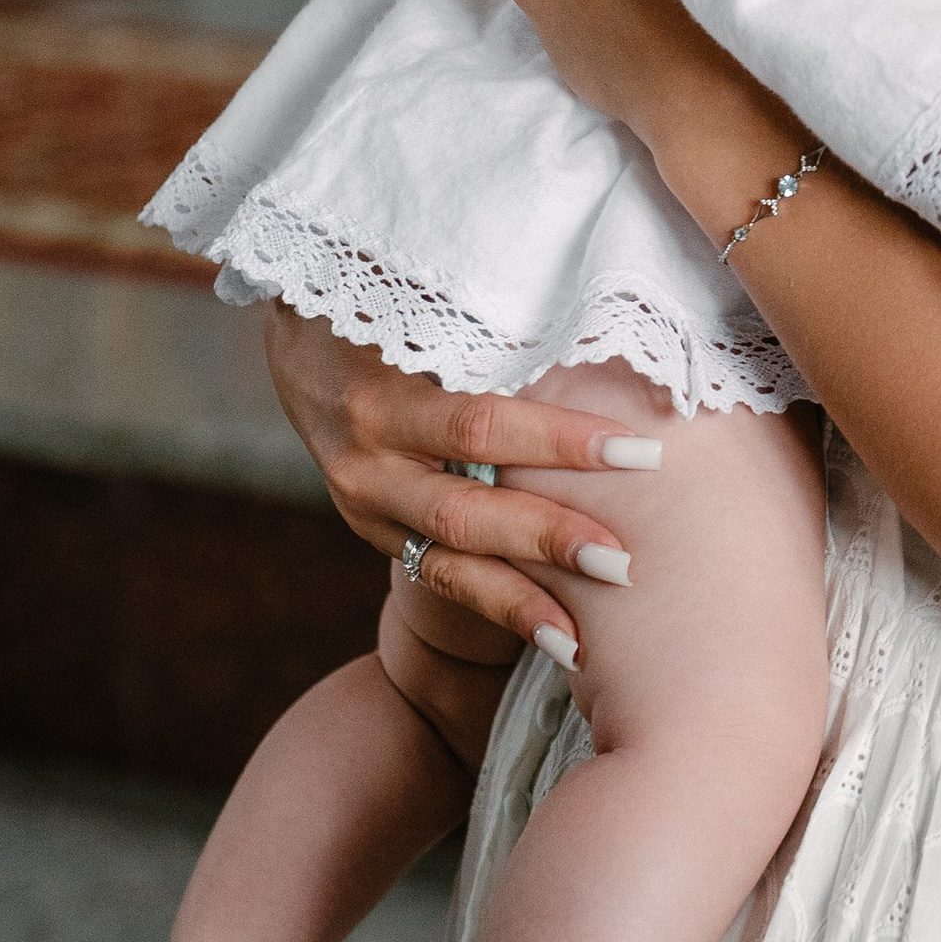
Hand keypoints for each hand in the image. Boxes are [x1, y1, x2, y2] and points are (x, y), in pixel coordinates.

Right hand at [263, 300, 655, 655]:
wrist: (302, 338)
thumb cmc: (386, 301)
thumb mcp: (424, 302)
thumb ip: (493, 328)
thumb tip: (599, 329)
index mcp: (380, 397)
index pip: (480, 427)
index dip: (559, 442)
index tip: (638, 452)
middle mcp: (367, 463)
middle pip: (465, 513)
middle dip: (547, 540)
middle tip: (623, 564)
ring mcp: (365, 508)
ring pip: (448, 566)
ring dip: (520, 602)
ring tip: (583, 641)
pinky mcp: (375, 533)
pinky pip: (440, 577)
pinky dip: (498, 607)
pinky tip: (553, 636)